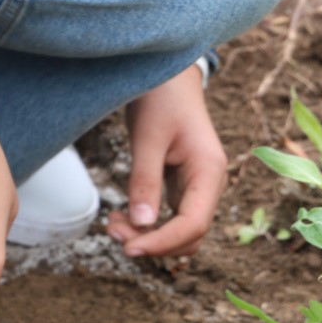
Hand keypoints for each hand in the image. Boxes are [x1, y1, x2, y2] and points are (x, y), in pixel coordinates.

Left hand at [106, 62, 227, 258]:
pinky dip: (149, 223)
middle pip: (189, 235)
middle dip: (153, 242)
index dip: (162, 243)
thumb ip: (145, 181)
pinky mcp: (183, 183)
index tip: (127, 248)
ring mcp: (198, 185)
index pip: (193, 225)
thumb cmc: (159, 98)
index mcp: (209, 171)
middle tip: (112, 232)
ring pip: (181, 229)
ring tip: (112, 225)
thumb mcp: (147, 137)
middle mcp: (209, 183)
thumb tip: (141, 225)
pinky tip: (122, 217)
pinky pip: (171, 216)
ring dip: (150, 236)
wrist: (167, 74)